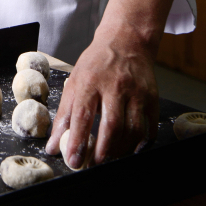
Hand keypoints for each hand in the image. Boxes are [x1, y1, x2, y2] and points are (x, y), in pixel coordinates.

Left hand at [46, 0, 177, 166]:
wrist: (125, 41)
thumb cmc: (96, 64)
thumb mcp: (74, 82)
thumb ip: (64, 115)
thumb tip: (52, 145)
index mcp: (89, 81)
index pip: (82, 115)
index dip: (78, 141)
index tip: (74, 161)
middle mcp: (114, 86)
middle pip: (111, 125)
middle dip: (103, 151)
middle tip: (95, 164)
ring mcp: (135, 91)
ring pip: (132, 129)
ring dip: (121, 150)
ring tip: (111, 157)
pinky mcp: (152, 96)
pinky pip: (149, 127)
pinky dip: (141, 143)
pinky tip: (131, 148)